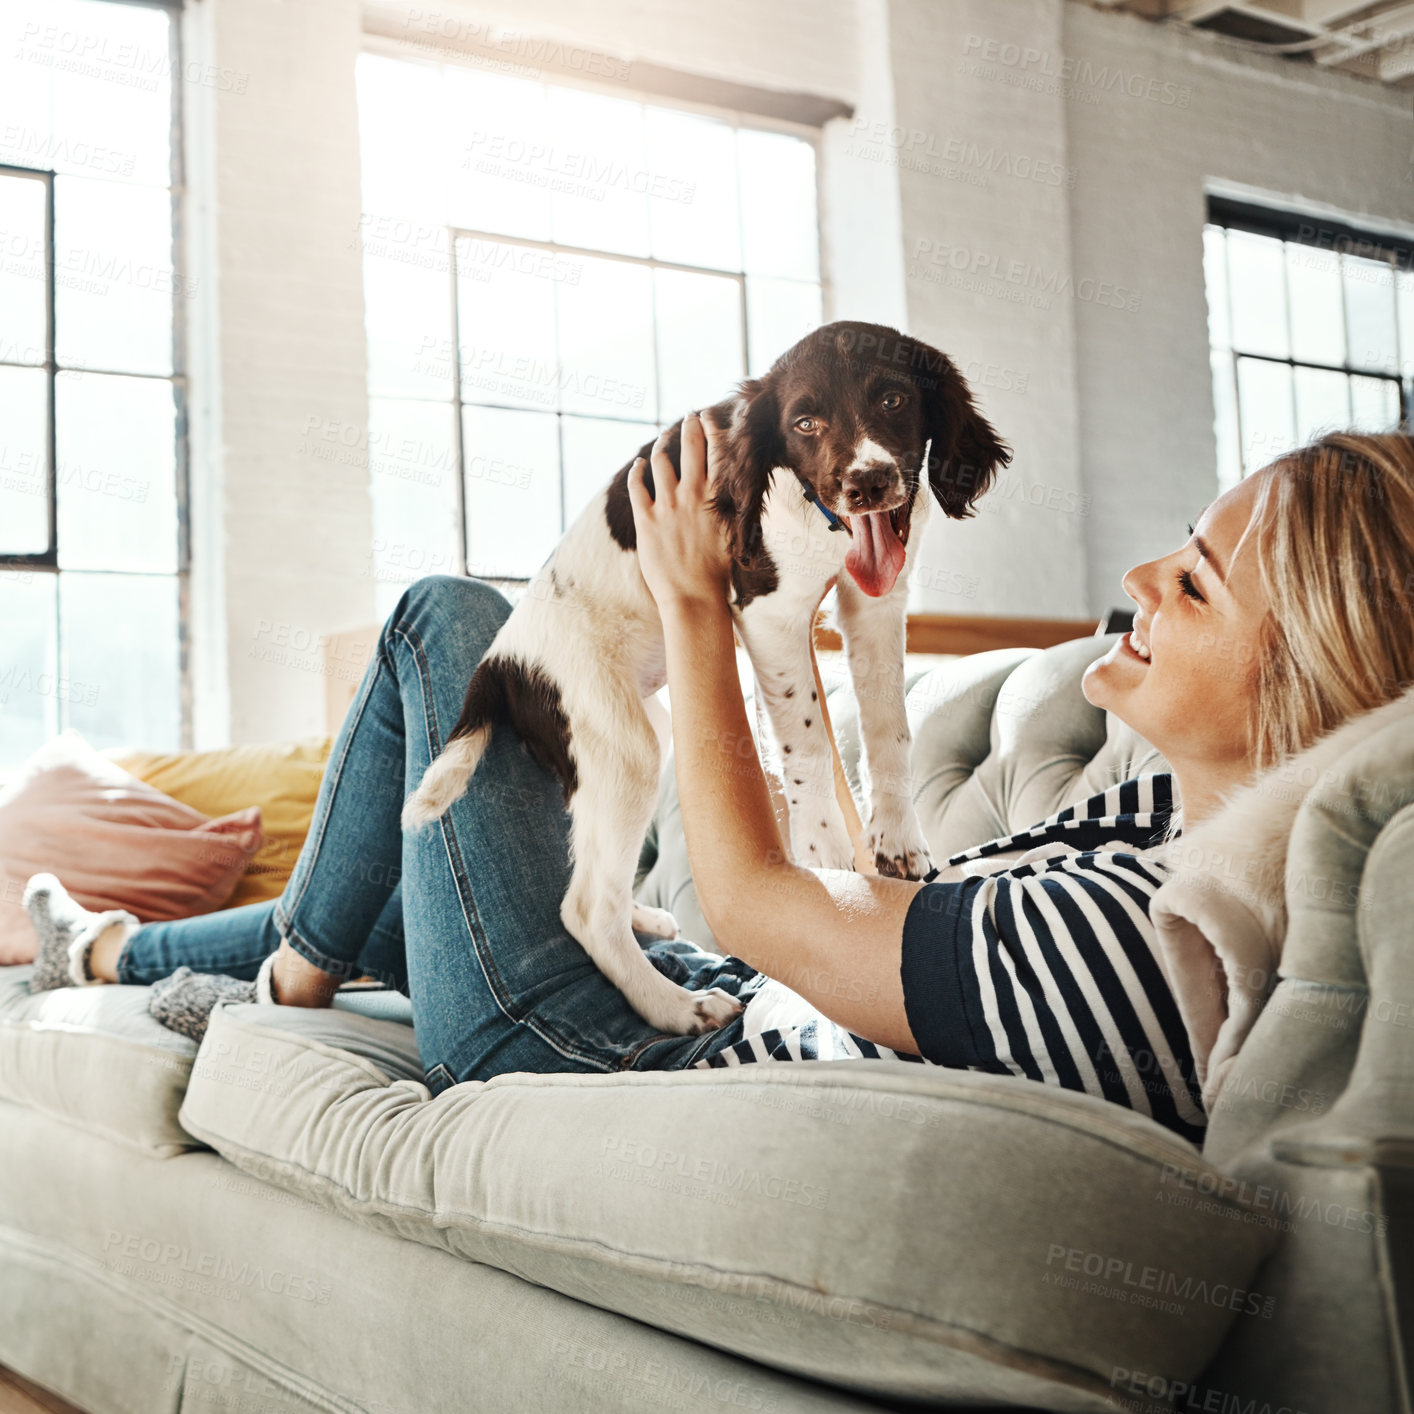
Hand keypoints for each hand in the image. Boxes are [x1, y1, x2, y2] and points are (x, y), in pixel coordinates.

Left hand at [627, 411, 734, 609]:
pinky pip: (637, 485)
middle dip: (689, 426)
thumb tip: (734, 494)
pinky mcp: (646, 519)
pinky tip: (639, 463)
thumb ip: (730, 509)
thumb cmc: (717, 572)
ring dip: (663, 444)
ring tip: (664, 438)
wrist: (694, 597)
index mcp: (718, 498)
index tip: (708, 416)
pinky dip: (637, 470)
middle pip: (691, 445)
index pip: (717, 450)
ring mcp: (668, 505)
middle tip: (688, 418)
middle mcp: (693, 495)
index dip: (712, 428)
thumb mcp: (733, 534)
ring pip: (662, 460)